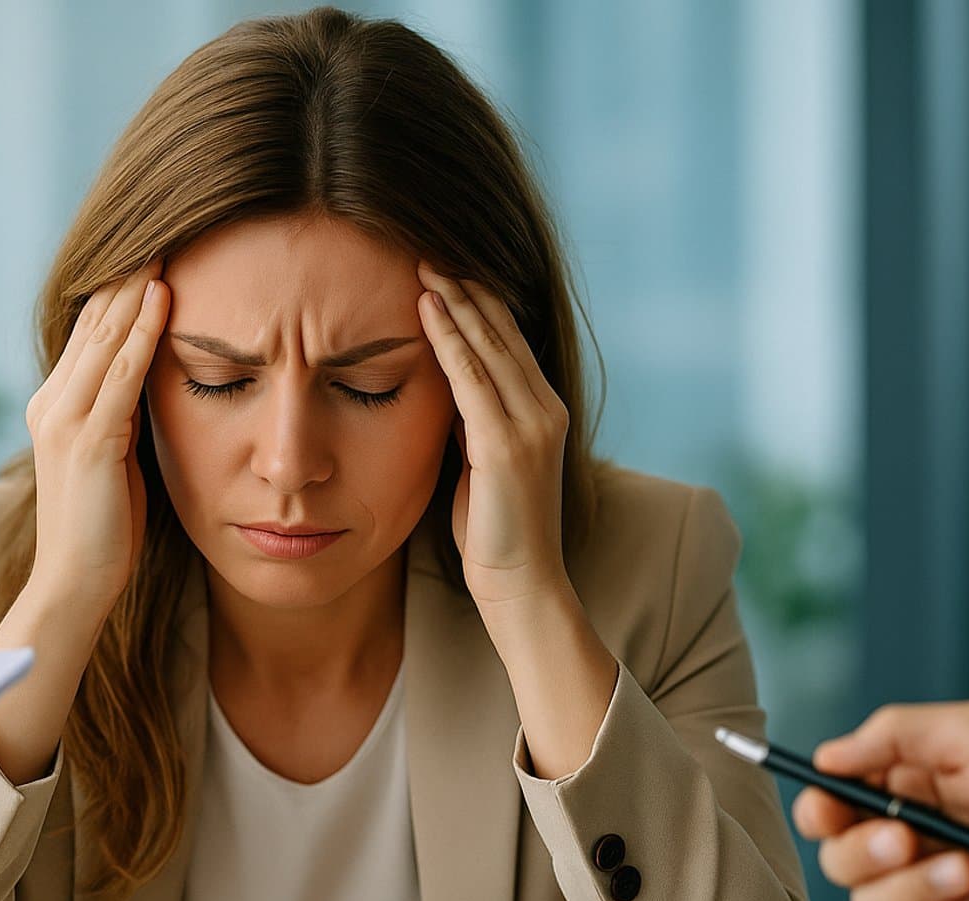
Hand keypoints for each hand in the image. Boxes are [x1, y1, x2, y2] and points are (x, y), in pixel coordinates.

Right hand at [23, 263, 168, 622]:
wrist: (75, 585)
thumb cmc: (103, 531)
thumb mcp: (115, 460)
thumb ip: (123, 416)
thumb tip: (152, 379)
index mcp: (54, 404)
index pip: (90, 327)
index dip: (121, 284)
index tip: (156, 244)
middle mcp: (51, 402)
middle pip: (94, 318)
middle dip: (130, 270)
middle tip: (167, 219)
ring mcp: (65, 419)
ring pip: (105, 334)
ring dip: (138, 285)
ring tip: (169, 239)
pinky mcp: (89, 440)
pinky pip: (121, 372)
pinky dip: (142, 330)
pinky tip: (165, 296)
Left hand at [415, 263, 572, 612]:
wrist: (521, 584)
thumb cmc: (494, 533)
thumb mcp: (481, 465)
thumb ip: (472, 424)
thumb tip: (447, 389)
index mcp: (543, 412)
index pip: (509, 340)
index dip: (479, 301)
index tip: (446, 268)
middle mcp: (545, 409)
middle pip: (503, 330)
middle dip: (466, 286)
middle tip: (429, 247)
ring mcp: (531, 424)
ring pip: (489, 344)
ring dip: (455, 299)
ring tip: (423, 262)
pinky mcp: (507, 443)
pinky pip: (472, 376)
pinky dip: (448, 337)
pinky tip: (426, 308)